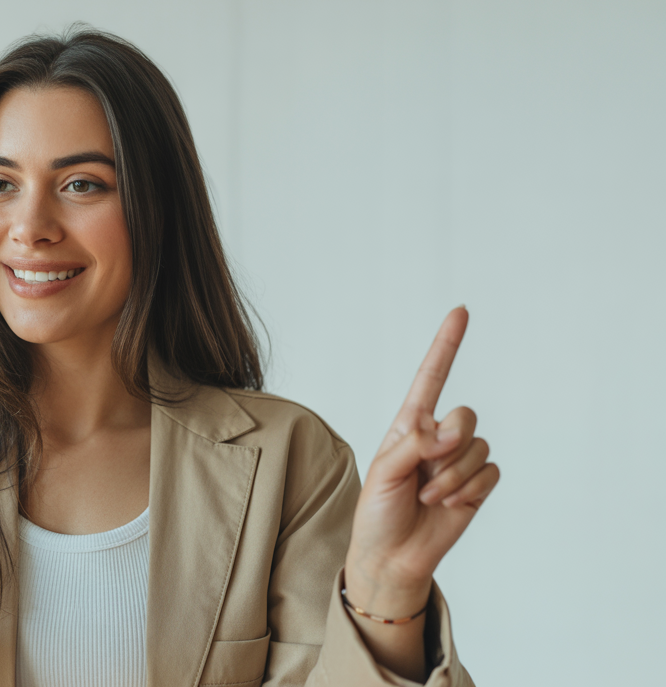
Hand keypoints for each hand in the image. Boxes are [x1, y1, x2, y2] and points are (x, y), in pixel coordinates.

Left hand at [345, 307, 499, 613]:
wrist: (392, 555)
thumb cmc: (378, 512)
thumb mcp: (382, 473)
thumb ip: (415, 444)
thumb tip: (449, 433)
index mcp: (409, 425)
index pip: (431, 377)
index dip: (447, 345)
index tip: (461, 311)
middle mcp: (437, 437)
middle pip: (465, 415)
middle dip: (450, 442)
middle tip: (425, 469)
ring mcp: (459, 461)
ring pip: (478, 447)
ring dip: (452, 475)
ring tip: (427, 494)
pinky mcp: (477, 485)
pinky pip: (489, 472)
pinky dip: (468, 489)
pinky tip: (447, 503)